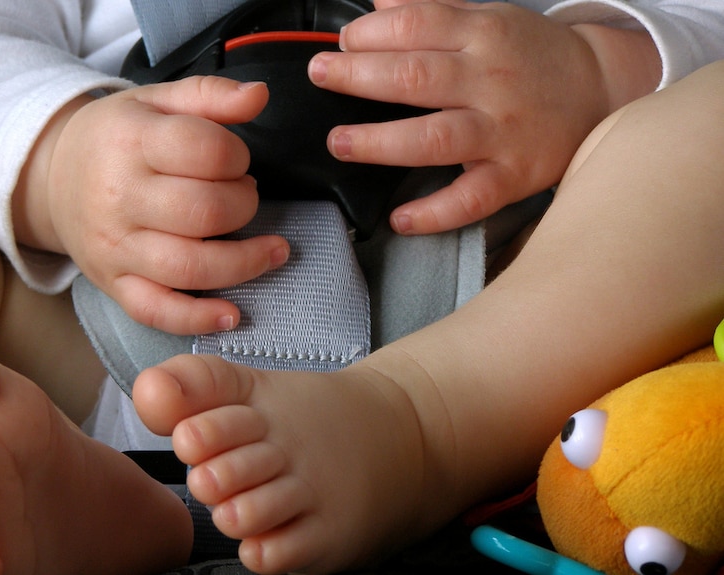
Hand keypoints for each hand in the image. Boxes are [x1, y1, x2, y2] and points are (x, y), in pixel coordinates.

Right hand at [16, 76, 289, 334]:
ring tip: (273, 250)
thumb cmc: (117, 138)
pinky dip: (196, 318)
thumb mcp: (157, 101)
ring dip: (244, 263)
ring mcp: (115, 246)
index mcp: (130, 142)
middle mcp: (119, 197)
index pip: (204, 151)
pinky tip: (231, 314)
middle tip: (243, 196)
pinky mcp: (114, 283)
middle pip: (204, 212)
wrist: (53, 178)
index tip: (237, 160)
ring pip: (189, 266)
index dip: (237, 156)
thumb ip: (211, 96)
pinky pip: (156, 310)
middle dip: (244, 205)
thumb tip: (260, 95)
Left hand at [308, 0, 656, 233]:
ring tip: (339, 141)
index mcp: (482, 35)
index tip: (342, 43)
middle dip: (359, 76)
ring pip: (434, 138)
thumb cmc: (532, 55)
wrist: (599, 88)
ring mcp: (502, 132)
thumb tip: (377, 6)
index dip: (372, 32)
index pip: (418, 25)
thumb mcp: (488, 18)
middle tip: (321, 75)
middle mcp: (490, 81)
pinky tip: (400, 218)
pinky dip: (433, 212)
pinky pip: (470, 198)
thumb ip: (431, 12)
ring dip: (380, 142)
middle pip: (416, 78)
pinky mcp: (513, 176)